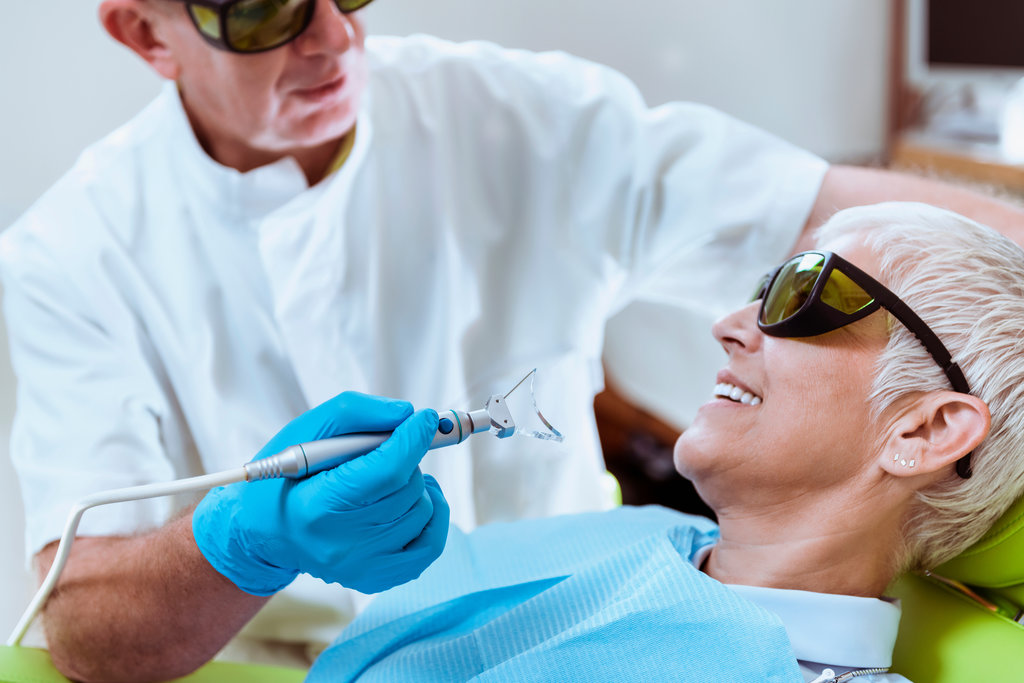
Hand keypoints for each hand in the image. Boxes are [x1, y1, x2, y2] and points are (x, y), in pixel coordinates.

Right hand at [193, 392, 449, 595]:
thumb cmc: (287, 479)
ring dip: (415, 485)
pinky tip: (414, 500)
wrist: (267, 532)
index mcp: (317, 506)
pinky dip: (433, 515)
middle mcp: (341, 544)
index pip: (386, 472)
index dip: (412, 440)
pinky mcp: (377, 577)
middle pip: (407, 489)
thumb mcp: (305, 432)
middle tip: (386, 451)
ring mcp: (362, 566)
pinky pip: (431, 544)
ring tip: (387, 479)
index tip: (425, 418)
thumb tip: (407, 415)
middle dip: (406, 459)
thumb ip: (355, 413)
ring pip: (423, 511)